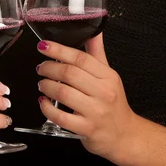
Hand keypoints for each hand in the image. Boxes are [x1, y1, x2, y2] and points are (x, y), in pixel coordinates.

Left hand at [36, 35, 136, 162]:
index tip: (44, 46)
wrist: (124, 135)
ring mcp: (96, 112)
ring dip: (47, 86)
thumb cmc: (113, 103)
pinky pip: (61, 118)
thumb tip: (93, 30)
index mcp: (108, 76)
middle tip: (41, 67)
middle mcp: (103, 92)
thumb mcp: (108, 75)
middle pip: (70, 74)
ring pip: (64, 94)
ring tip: (42, 83)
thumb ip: (96, 52)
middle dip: (49, 68)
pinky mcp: (87, 130)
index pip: (81, 58)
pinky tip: (43, 102)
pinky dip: (47, 108)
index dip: (59, 50)